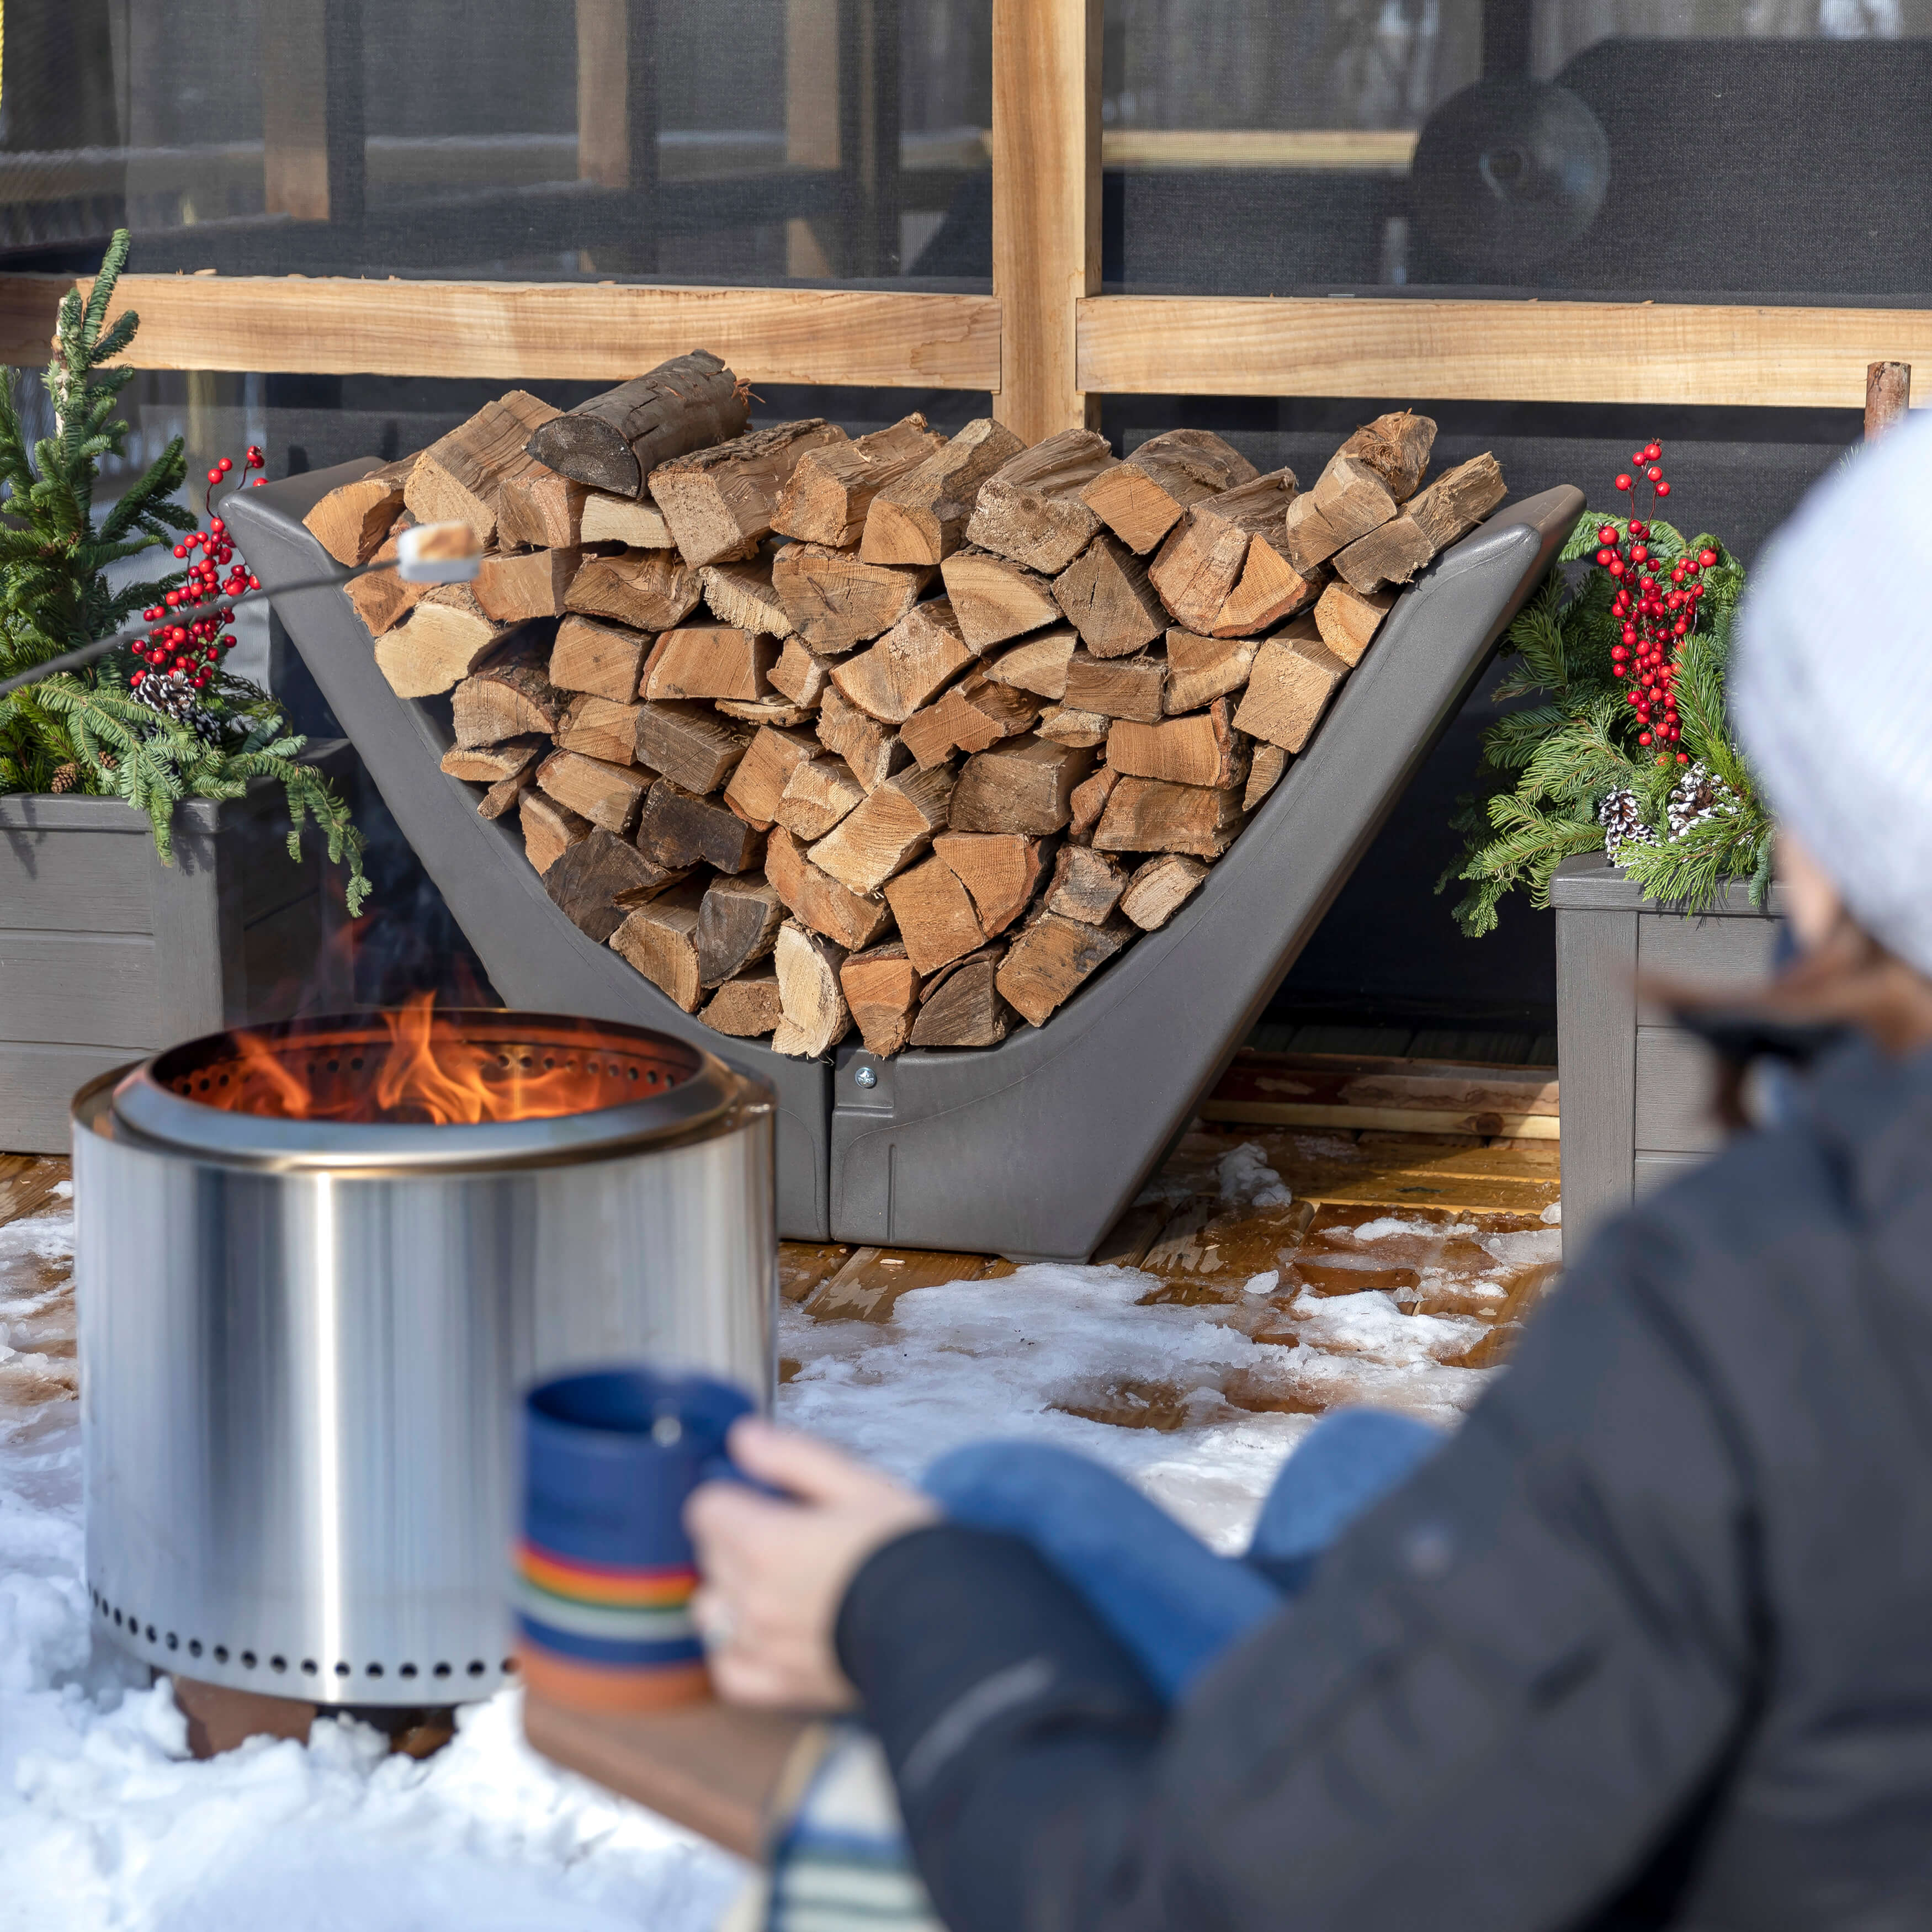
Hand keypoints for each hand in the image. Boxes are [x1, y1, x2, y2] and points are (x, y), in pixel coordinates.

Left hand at [684, 1418, 938, 1709]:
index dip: (734, 1494)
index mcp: (765, 1542)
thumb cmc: (908, 1549)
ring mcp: (762, 1647)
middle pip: (709, 1555)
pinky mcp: (780, 1687)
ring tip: (778, 1583)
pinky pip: (730, 1669)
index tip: (763, 1497)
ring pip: (712, 1610)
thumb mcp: (858, 1485)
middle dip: (736, 1536)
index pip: (706, 1508)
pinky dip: (737, 1650)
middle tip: (788, 1533)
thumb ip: (793, 1459)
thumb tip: (742, 1437)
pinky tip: (765, 1633)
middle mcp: (752, 1598)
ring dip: (732, 1593)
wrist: (949, 1626)